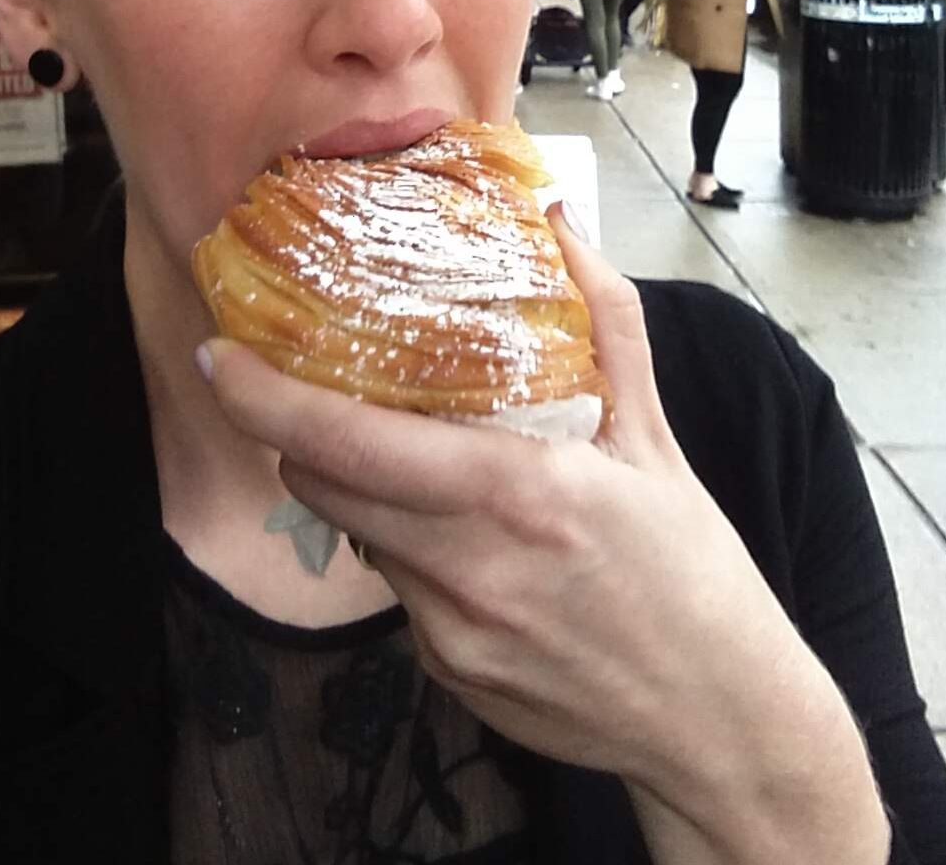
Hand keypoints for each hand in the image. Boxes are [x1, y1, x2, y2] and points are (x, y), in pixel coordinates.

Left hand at [198, 208, 887, 858]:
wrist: (723, 723)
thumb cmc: (694, 572)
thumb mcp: (656, 438)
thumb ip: (604, 321)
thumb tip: (558, 221)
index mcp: (515, 494)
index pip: (349, 441)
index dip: (266, 399)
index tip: (221, 357)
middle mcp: (466, 569)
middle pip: (324, 483)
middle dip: (304, 432)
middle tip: (321, 389)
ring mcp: (448, 632)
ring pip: (358, 533)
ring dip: (366, 487)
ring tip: (424, 462)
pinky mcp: (445, 673)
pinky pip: (395, 590)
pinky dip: (409, 548)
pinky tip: (472, 543)